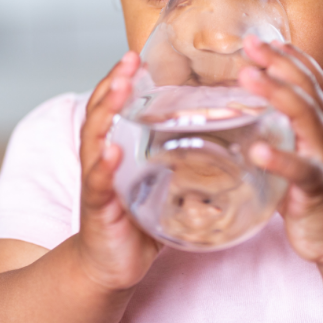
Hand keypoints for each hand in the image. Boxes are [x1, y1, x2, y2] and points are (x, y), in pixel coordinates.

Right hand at [74, 52, 160, 291]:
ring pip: (94, 139)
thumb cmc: (135, 223)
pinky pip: (98, 183)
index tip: (135, 56)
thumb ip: (184, 166)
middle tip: (129, 61)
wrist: (109, 267)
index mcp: (113, 148)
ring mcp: (96, 182)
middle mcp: (100, 158)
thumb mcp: (161, 186)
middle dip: (113, 84)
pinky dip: (104, 165)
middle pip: (99, 112)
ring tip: (119, 90)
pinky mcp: (98, 208)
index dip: (121, 79)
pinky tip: (112, 150)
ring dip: (105, 112)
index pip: (113, 105)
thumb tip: (227, 148)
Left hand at [238, 36, 322, 264]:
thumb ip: (276, 132)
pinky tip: (258, 150)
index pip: (309, 79)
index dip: (288, 56)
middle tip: (251, 44)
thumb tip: (236, 113)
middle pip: (306, 89)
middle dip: (279, 63)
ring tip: (249, 77)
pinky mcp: (319, 188)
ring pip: (306, 118)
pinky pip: (301, 170)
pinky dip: (280, 159)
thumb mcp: (296, 152)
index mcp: (319, 124)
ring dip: (277, 94)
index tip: (262, 38)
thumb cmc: (313, 192)